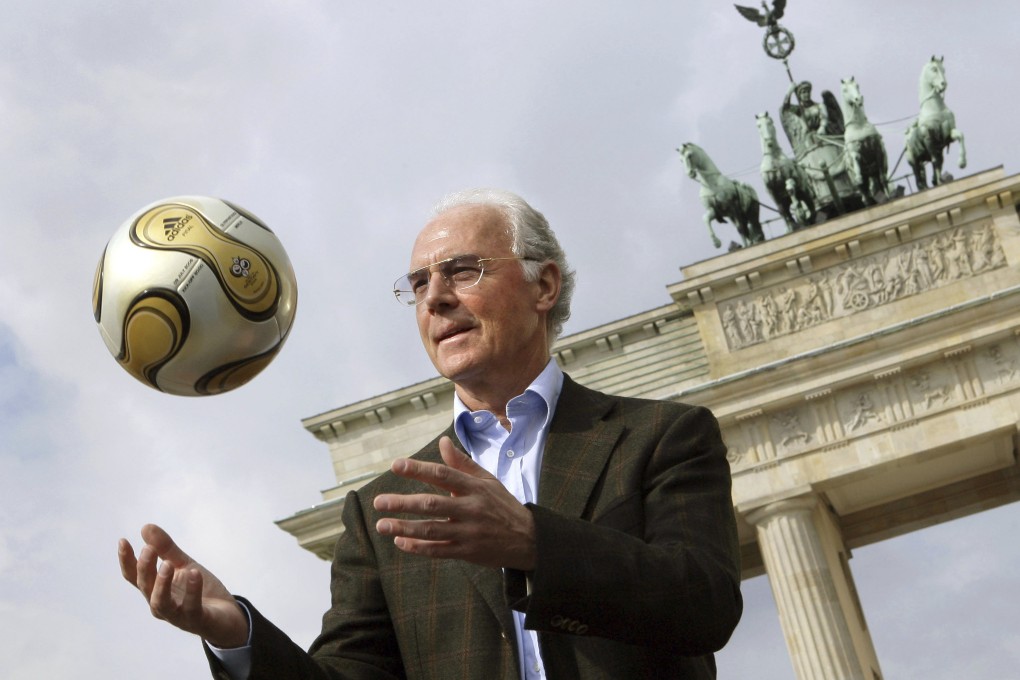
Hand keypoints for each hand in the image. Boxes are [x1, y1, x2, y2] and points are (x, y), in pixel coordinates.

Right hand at [118, 524, 248, 647]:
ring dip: (162, 583)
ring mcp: (177, 615)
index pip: (134, 576)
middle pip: (146, 587)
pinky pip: (191, 607)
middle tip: (149, 549)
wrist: (228, 616)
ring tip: (167, 565)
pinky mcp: (196, 620)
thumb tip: (145, 527)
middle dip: (145, 568)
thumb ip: (165, 549)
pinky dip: (192, 590)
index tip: (123, 541)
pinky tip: (195, 573)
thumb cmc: (201, 591)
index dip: (126, 560)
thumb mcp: (184, 564)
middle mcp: (161, 604)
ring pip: (161, 603)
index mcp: (156, 590)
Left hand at [373, 436, 536, 570]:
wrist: (528, 539)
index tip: (395, 465)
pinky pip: (439, 550)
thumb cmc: (502, 505)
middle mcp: (471, 509)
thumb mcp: (487, 481)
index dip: (418, 469)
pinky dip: (418, 547)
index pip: (443, 474)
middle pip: (432, 504)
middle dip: (403, 503)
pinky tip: (400, 542)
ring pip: (432, 530)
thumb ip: (462, 463)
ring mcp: (469, 532)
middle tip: (378, 502)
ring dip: (405, 528)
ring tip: (382, 525)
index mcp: (475, 487)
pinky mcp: (468, 552)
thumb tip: (442, 442)